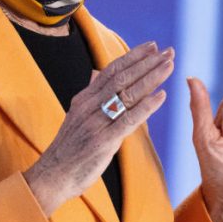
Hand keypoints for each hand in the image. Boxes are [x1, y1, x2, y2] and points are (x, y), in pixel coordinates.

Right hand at [24, 41, 173, 215]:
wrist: (53, 175)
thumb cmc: (69, 147)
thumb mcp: (77, 114)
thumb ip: (91, 94)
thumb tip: (97, 73)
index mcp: (85, 97)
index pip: (112, 70)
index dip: (133, 56)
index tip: (152, 46)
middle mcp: (90, 105)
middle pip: (123, 77)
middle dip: (147, 62)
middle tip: (168, 51)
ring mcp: (96, 121)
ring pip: (128, 93)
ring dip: (151, 78)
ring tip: (169, 66)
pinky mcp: (103, 140)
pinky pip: (129, 119)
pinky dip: (147, 106)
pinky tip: (161, 96)